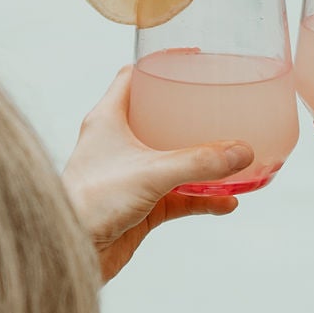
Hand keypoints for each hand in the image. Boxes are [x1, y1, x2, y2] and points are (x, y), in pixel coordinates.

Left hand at [63, 72, 251, 284]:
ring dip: (202, 160)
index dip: (160, 64)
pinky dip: (203, 198)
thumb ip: (198, 162)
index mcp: (108, 119)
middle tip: (221, 106)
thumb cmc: (90, 204)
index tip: (192, 58)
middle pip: (158, 116)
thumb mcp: (150, 173)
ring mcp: (130, 175)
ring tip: (235, 156)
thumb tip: (242, 152)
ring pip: (173, 159)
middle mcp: (118, 143)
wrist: (70, 254)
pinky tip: (228, 202)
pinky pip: (179, 196)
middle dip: (190, 113)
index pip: (132, 77)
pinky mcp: (140, 206)